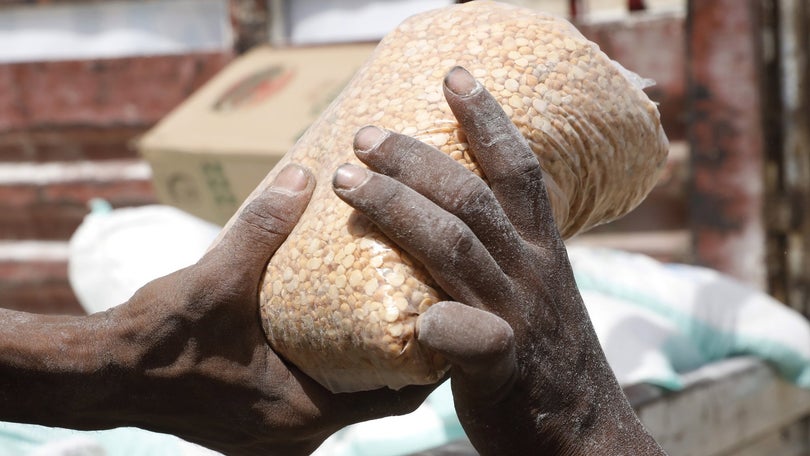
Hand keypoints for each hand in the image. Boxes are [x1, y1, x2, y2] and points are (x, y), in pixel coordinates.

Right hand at [0, 164, 433, 455]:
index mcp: (304, 412)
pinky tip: (325, 328)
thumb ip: (259, 228)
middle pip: (377, 396)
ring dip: (362, 360)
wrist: (101, 374)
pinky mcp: (257, 422)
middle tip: (425, 301)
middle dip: (402, 355)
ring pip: (344, 397)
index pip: (399, 395)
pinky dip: (328, 366)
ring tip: (382, 309)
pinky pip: (312, 396)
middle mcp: (299, 433)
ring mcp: (277, 433)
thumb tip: (302, 174)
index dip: (433, 357)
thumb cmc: (156, 340)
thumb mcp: (213, 280)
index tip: (452, 313)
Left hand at [333, 67, 664, 454]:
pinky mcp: (504, 370)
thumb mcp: (534, 293)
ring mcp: (518, 318)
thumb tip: (447, 217)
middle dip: (414, 159)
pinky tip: (416, 316)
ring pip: (456, 248)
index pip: (517, 170)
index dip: (487, 119)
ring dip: (398, 209)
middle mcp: (532, 273)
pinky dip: (443, 323)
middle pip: (471, 197)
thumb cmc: (543, 359)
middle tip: (363, 134)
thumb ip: (500, 257)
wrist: (585, 435)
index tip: (454, 77)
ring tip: (346, 182)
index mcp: (541, 251)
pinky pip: (472, 340)